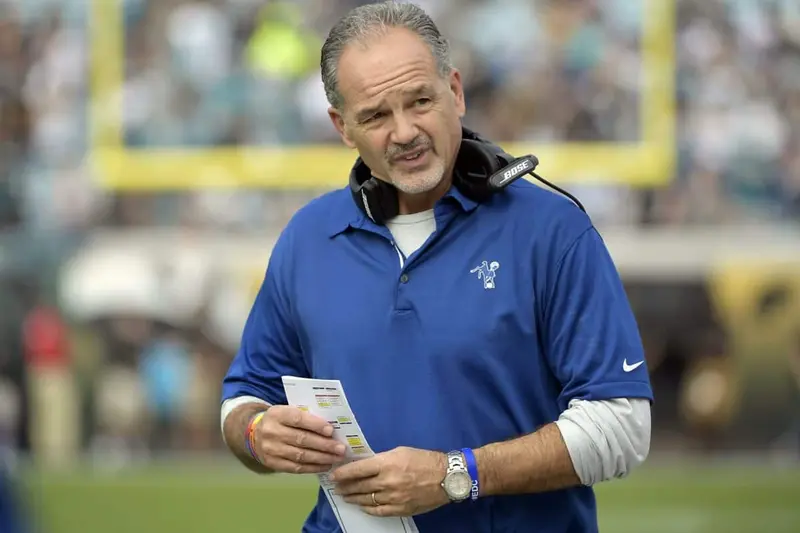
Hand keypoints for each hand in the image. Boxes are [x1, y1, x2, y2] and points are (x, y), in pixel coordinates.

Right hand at [253, 406, 346, 473]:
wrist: (253, 434)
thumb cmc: (279, 421)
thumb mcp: (287, 411)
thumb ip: (304, 416)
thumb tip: (330, 428)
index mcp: (277, 414)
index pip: (298, 419)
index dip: (315, 425)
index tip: (331, 431)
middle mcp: (272, 432)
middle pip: (301, 439)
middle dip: (324, 445)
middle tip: (340, 448)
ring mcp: (271, 450)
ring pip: (300, 455)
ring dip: (321, 458)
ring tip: (336, 458)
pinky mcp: (273, 464)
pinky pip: (295, 468)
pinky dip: (312, 468)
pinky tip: (325, 466)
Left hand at [330, 446, 449, 517]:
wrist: (446, 477)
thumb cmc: (424, 459)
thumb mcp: (400, 452)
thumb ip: (382, 459)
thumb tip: (365, 466)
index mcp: (386, 463)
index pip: (358, 470)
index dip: (343, 473)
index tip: (334, 475)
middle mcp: (387, 481)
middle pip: (359, 486)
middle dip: (345, 487)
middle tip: (337, 487)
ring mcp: (393, 498)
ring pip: (366, 500)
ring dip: (353, 498)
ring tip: (346, 496)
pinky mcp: (400, 509)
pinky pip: (378, 511)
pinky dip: (367, 508)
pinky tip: (362, 505)